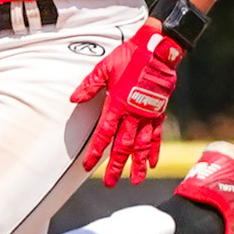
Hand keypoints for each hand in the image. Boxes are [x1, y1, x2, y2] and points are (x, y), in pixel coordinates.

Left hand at [69, 21, 183, 186]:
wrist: (158, 51)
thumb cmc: (130, 57)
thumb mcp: (104, 67)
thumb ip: (90, 85)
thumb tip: (74, 98)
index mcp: (117, 104)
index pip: (103, 134)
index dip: (96, 151)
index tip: (88, 166)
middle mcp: (133, 114)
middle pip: (123, 146)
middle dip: (116, 166)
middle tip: (110, 183)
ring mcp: (148, 115)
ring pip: (141, 145)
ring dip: (136, 164)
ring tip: (134, 181)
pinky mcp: (159, 112)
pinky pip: (157, 135)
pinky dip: (154, 150)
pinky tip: (152, 163)